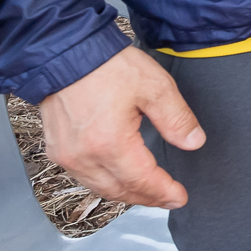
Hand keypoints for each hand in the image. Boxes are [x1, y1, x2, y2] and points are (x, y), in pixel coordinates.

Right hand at [38, 47, 205, 209]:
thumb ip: (176, 119)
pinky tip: (118, 179)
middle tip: (168, 198)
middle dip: (147, 198)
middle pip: (119, 190)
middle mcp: (83, 156)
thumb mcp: (154, 86)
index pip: (142, 181)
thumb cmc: (106, 66)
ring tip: (147, 193)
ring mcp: (66, 155)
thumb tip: (194, 142)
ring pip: (100, 187)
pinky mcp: (56, 148)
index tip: (179, 197)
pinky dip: (105, 183)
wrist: (65, 51)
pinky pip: (84, 177)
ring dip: (125, 193)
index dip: (163, 192)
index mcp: (109, 144)